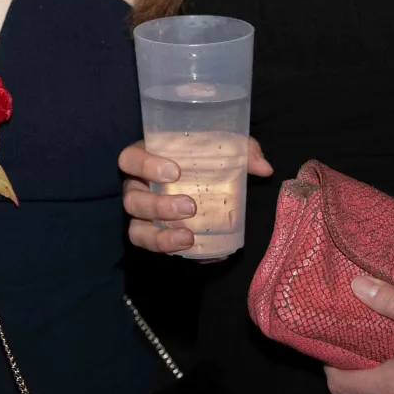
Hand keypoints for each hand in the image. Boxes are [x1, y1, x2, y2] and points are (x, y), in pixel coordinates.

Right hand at [119, 137, 272, 256]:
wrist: (206, 180)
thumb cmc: (205, 156)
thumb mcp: (223, 146)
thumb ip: (242, 150)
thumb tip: (263, 168)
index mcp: (147, 157)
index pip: (130, 158)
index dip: (145, 165)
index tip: (175, 172)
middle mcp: (138, 185)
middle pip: (132, 198)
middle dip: (158, 205)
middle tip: (190, 207)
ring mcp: (142, 213)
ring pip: (135, 227)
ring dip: (158, 235)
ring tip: (187, 236)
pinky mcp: (151, 233)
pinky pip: (149, 245)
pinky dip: (167, 248)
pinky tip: (190, 247)